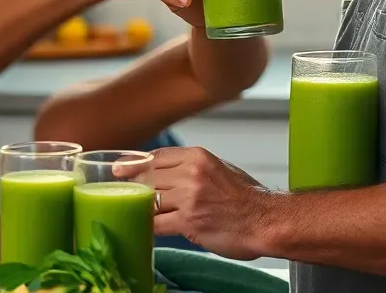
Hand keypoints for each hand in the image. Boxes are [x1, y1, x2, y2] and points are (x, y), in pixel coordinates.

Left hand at [124, 146, 271, 259]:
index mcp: (198, 156)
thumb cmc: (246, 197)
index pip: (155, 157)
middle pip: (148, 177)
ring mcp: (188, 198)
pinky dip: (149, 226)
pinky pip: (157, 224)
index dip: (134, 164)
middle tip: (121, 194)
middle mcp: (191, 173)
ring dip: (140, 208)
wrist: (266, 220)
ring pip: (149, 200)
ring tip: (135, 213)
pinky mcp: (188, 222)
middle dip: (133, 188)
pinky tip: (145, 228)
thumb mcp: (219, 168)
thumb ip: (192, 167)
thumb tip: (165, 171)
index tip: (119, 170)